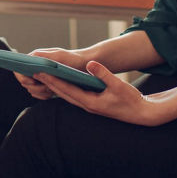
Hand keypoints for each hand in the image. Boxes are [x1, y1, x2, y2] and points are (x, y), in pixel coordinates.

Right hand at [14, 48, 86, 99]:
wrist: (85, 65)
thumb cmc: (73, 58)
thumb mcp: (59, 56)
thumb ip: (44, 57)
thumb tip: (29, 59)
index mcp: (35, 58)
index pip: (19, 69)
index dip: (22, 77)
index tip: (33, 81)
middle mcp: (35, 67)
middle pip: (24, 82)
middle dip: (35, 87)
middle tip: (48, 87)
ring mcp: (40, 76)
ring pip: (31, 89)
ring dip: (40, 92)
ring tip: (52, 89)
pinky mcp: (46, 84)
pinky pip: (39, 94)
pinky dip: (44, 96)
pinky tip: (52, 93)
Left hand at [35, 60, 165, 125]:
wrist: (142, 114)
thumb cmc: (131, 100)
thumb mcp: (118, 85)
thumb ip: (104, 74)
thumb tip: (91, 64)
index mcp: (91, 103)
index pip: (67, 90)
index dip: (53, 81)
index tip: (40, 73)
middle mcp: (87, 106)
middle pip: (63, 93)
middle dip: (49, 83)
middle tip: (35, 72)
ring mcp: (90, 106)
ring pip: (67, 95)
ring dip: (55, 86)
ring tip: (44, 76)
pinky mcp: (93, 104)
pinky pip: (75, 96)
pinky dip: (66, 89)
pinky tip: (61, 82)